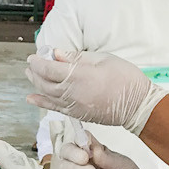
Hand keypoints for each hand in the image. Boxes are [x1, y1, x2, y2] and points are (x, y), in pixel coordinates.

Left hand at [25, 49, 164, 134]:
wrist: (138, 105)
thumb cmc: (125, 78)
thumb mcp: (102, 59)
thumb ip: (76, 58)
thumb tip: (56, 54)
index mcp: (79, 76)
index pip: (49, 68)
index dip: (38, 62)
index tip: (34, 56)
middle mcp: (73, 93)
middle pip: (45, 82)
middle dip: (35, 72)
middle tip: (31, 64)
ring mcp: (74, 106)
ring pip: (47, 95)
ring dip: (36, 85)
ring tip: (30, 76)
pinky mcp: (78, 114)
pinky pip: (54, 108)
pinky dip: (41, 102)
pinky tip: (32, 98)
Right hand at [53, 129, 150, 168]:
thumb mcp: (124, 165)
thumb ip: (107, 157)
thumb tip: (92, 148)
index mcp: (96, 152)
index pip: (80, 139)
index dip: (79, 138)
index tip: (85, 144)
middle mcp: (85, 162)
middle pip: (66, 151)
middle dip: (72, 153)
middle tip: (84, 158)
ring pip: (63, 166)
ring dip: (74, 167)